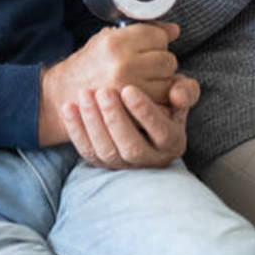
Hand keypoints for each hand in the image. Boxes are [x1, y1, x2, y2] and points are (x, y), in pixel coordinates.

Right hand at [39, 22, 178, 145]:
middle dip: (162, 63)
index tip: (148, 46)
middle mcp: (122, 64)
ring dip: (163, 83)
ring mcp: (126, 90)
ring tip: (144, 81)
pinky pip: (162, 104)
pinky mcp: (130, 111)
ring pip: (169, 83)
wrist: (63, 94)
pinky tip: (144, 96)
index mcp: (115, 42)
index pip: (158, 36)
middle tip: (147, 66)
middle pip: (168, 60)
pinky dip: (159, 101)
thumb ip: (143, 31)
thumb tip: (175, 30)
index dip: (157, 40)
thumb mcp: (109, 37)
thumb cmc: (88, 64)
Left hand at [61, 72, 199, 169]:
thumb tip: (177, 95)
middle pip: (132, 147)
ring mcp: (124, 165)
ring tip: (85, 94)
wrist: (138, 112)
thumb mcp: (179, 94)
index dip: (146, 113)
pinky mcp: (102, 164)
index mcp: (172, 143)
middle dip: (116, 119)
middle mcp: (150, 159)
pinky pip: (87, 151)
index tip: (129, 89)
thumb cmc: (164, 100)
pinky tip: (69, 107)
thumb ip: (185, 91)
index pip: (161, 133)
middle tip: (104, 92)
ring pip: (107, 151)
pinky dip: (76, 130)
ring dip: (93, 123)